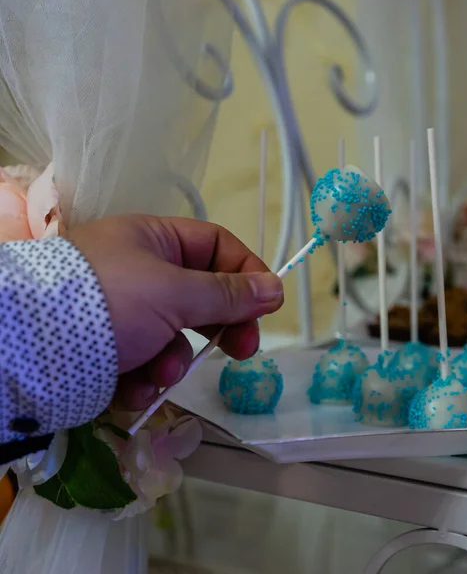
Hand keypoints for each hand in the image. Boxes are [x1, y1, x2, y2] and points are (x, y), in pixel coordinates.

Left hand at [65, 215, 283, 410]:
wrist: (28, 350)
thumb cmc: (110, 301)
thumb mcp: (175, 292)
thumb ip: (229, 293)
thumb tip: (276, 288)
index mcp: (155, 241)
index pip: (217, 247)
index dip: (247, 272)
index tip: (269, 304)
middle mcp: (141, 273)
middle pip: (202, 296)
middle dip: (220, 327)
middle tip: (243, 350)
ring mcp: (125, 313)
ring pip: (175, 338)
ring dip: (173, 360)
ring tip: (157, 372)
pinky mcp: (109, 349)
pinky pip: (146, 362)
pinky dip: (143, 378)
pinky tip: (131, 386)